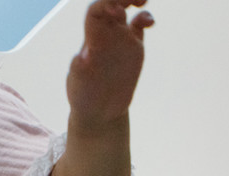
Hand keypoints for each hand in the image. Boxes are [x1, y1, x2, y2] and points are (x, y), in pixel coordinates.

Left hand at [66, 0, 153, 135]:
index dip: (106, 4)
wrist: (99, 111)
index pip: (97, 11)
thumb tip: (83, 57)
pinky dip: (145, 18)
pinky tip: (150, 22)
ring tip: (143, 1)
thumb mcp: (78, 85)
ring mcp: (120, 39)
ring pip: (126, 10)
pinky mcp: (133, 48)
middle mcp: (105, 34)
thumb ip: (79, 70)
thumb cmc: (83, 97)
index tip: (117, 10)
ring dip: (134, 0)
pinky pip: (139, 26)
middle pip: (112, 4)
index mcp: (91, 39)